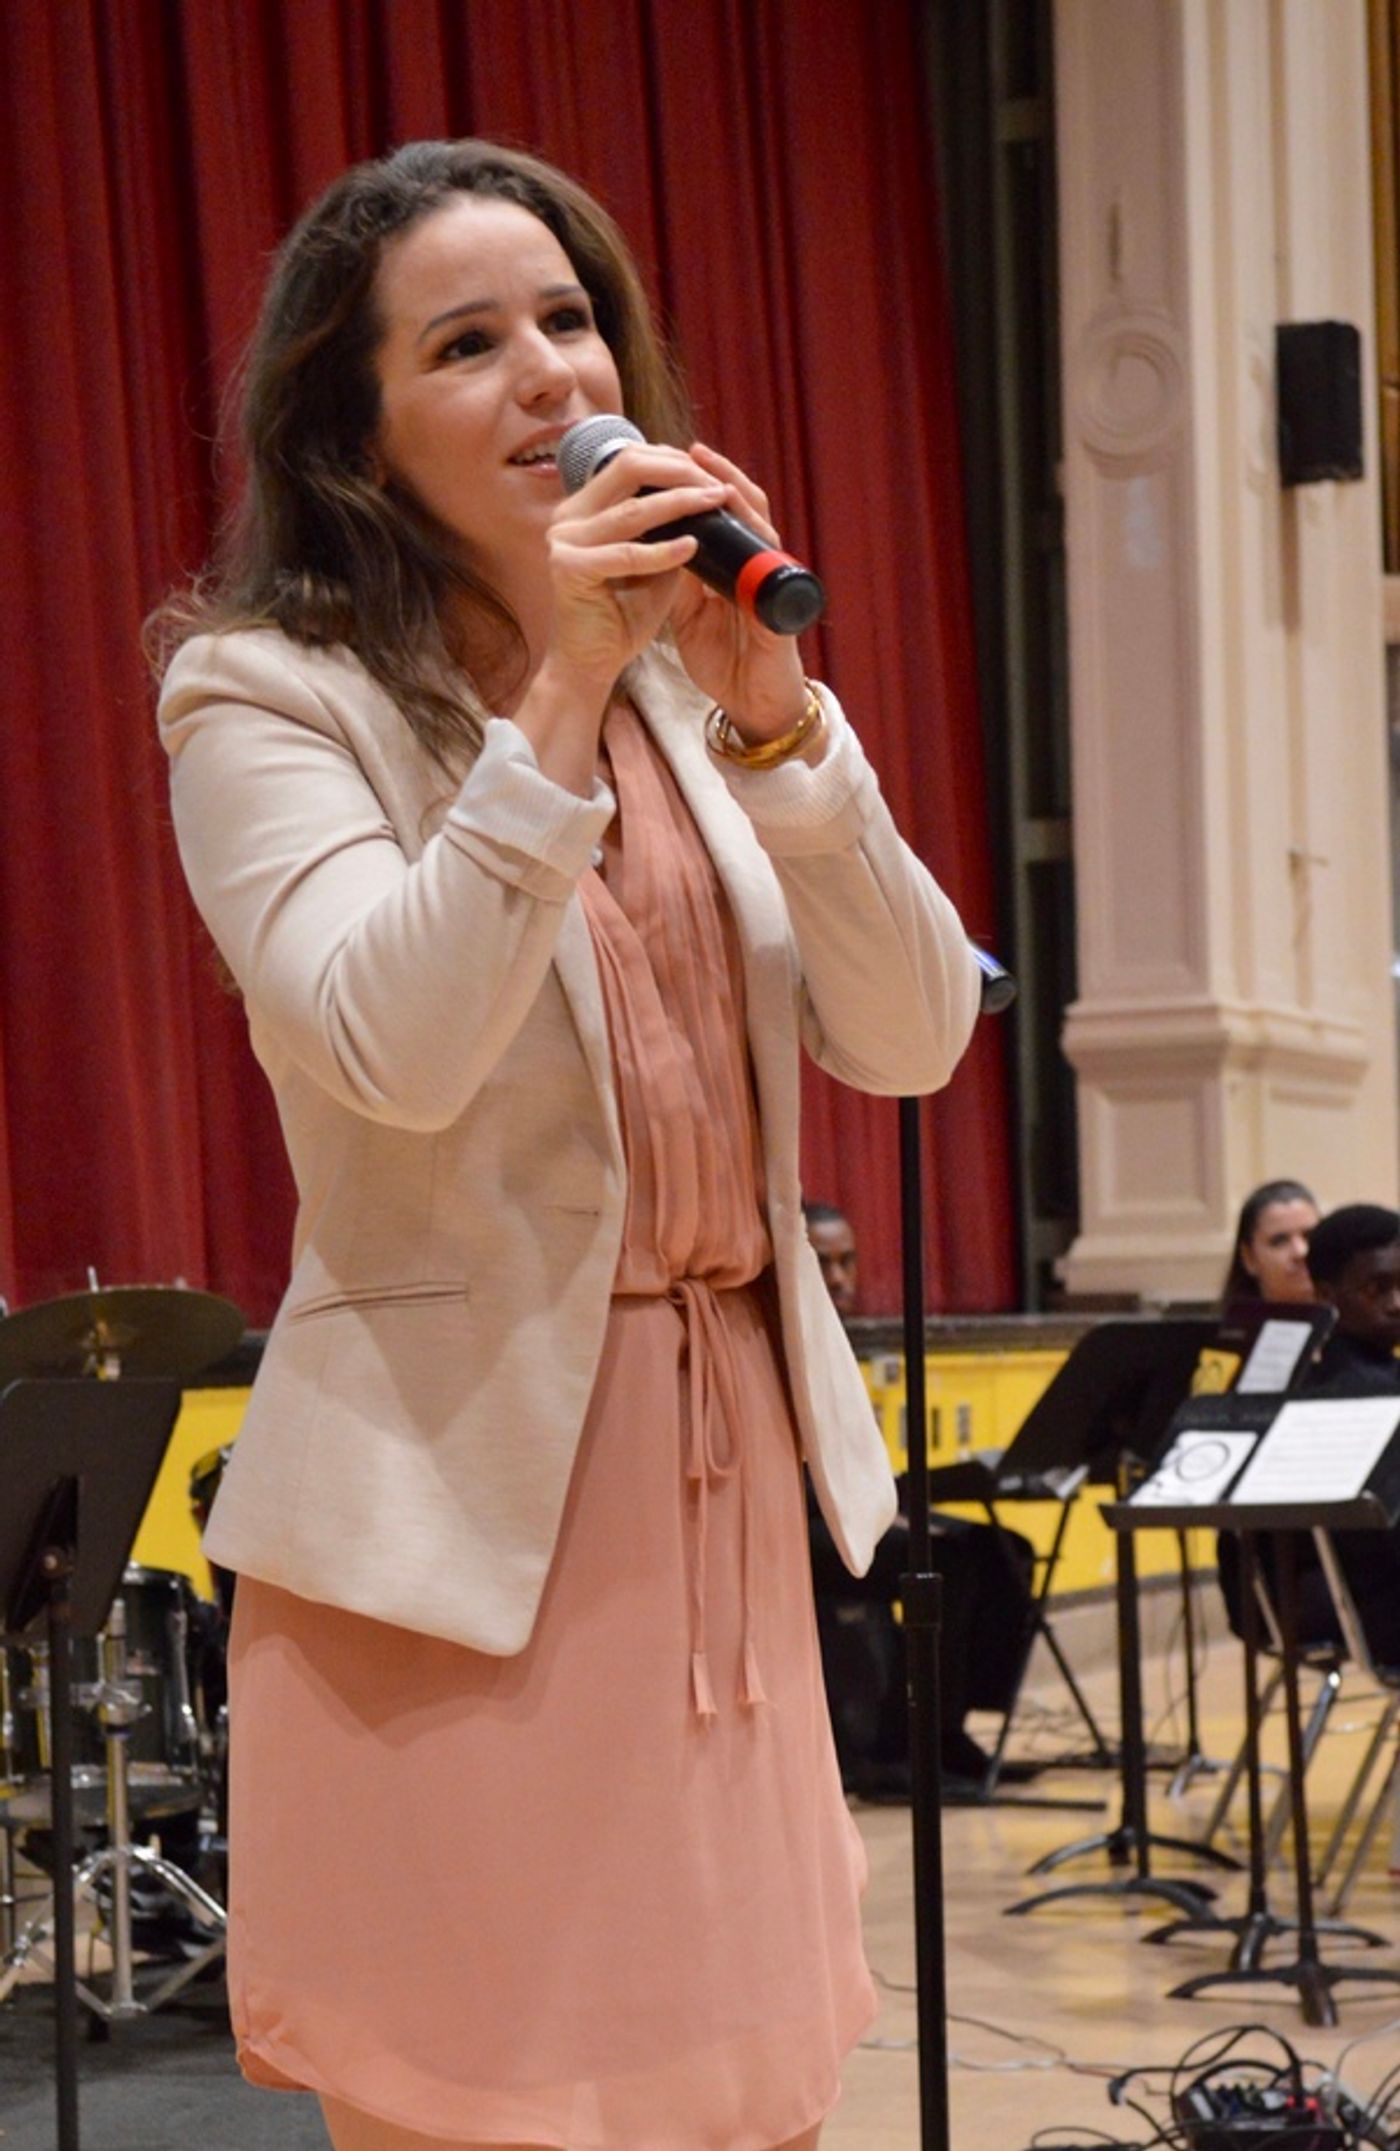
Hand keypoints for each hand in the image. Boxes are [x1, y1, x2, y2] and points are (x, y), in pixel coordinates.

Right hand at [541, 441, 727, 687]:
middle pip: (628, 468)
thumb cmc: (623, 615)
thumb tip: (706, 493)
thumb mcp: (653, 560)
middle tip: (715, 485)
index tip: (710, 472)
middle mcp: (568, 516)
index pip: (630, 462)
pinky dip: (663, 551)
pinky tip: (692, 546)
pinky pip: (627, 554)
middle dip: (678, 471)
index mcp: (584, 507)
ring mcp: (565, 540)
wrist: (593, 663)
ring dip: (679, 504)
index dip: (672, 460)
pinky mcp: (569, 569)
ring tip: (714, 504)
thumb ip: (667, 527)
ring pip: (632, 511)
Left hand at [665, 442, 807, 741]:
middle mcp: (758, 570)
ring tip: (714, 477)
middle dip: (721, 479)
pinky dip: (751, 549)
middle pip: (747, 510)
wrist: (753, 706)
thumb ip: (678, 581)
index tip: (674, 460)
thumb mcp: (691, 616)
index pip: (724, 515)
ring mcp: (771, 587)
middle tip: (694, 451)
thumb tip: (649, 545)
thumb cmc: (725, 661)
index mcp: (736, 569)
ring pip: (762, 529)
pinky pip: (767, 572)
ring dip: (739, 501)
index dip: (702, 487)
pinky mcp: (779, 610)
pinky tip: (734, 529)